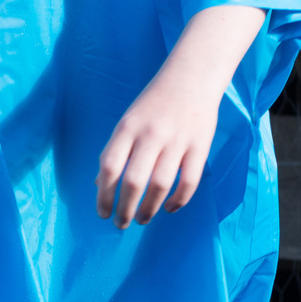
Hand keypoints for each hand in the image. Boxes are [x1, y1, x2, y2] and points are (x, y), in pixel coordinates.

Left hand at [95, 5, 264, 227]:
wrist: (192, 77)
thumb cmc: (154, 102)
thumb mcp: (128, 121)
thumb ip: (116, 151)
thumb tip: (100, 185)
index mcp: (127, 128)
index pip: (110, 167)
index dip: (104, 195)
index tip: (102, 213)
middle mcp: (150, 135)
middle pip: (134, 182)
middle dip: (124, 209)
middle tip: (121, 224)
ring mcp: (177, 141)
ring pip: (161, 186)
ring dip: (149, 209)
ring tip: (142, 219)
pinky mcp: (199, 146)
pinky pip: (188, 182)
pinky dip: (178, 201)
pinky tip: (169, 208)